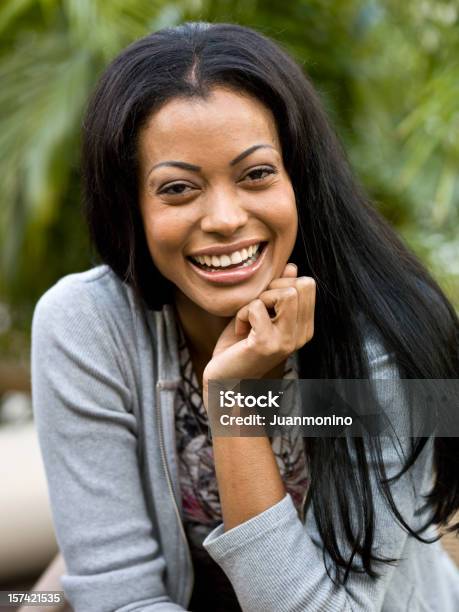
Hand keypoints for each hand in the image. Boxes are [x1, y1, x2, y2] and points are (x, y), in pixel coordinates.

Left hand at [202, 263, 315, 400]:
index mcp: (304, 328)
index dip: (282, 283)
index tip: (264, 303)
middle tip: (256, 309)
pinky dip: (242, 313)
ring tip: (249, 319)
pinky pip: (256, 307)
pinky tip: (240, 331)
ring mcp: (286, 341)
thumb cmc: (239, 347)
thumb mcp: (260, 314)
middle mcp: (301, 336)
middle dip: (272, 288)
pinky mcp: (266, 344)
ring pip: (286, 293)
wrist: (225, 381)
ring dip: (259, 299)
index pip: (307, 284)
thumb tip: (293, 266)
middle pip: (301, 285)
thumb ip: (277, 291)